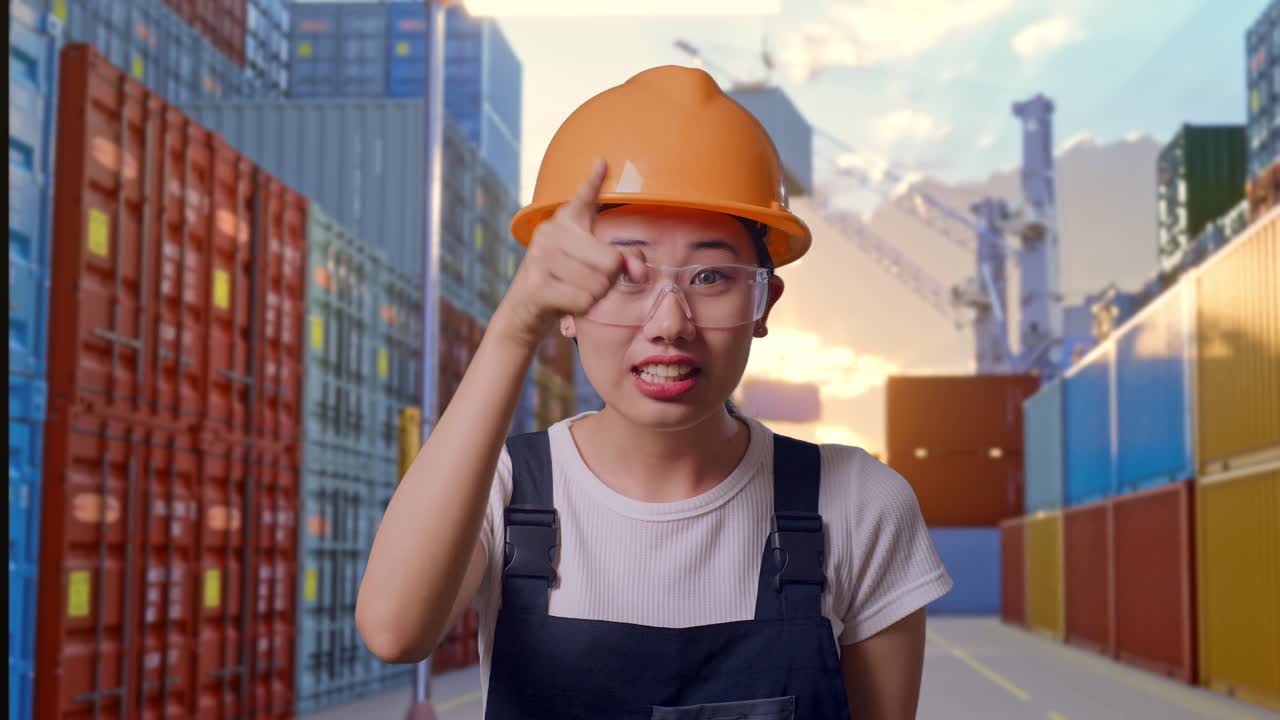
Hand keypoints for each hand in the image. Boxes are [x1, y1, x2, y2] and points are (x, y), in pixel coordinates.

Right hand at [494, 160, 646, 348]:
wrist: (522, 312)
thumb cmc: (564, 285)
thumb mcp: (594, 269)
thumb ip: (625, 263)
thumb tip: (639, 269)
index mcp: (564, 221)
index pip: (584, 199)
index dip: (593, 183)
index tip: (602, 163)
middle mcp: (550, 232)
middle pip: (612, 261)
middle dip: (608, 281)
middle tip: (586, 282)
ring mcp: (541, 257)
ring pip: (600, 284)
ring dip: (594, 296)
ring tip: (572, 291)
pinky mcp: (537, 285)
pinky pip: (585, 301)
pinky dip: (583, 309)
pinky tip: (565, 303)